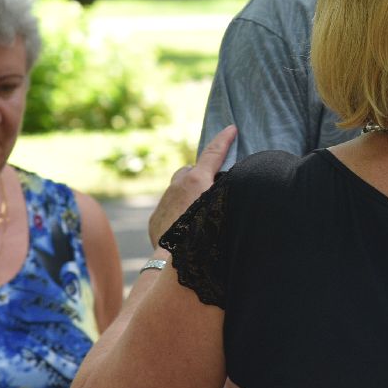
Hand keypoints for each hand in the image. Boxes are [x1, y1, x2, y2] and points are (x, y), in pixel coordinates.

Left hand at [149, 125, 236, 244]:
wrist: (173, 260)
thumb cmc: (205, 235)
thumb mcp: (223, 207)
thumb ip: (227, 192)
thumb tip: (232, 185)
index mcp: (197, 180)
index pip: (213, 153)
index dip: (224, 140)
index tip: (231, 128)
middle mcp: (177, 186)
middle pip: (190, 169)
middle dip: (199, 173)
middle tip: (211, 184)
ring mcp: (164, 201)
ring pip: (176, 189)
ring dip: (186, 194)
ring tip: (198, 210)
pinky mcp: (155, 218)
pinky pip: (168, 208)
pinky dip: (177, 211)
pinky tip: (185, 227)